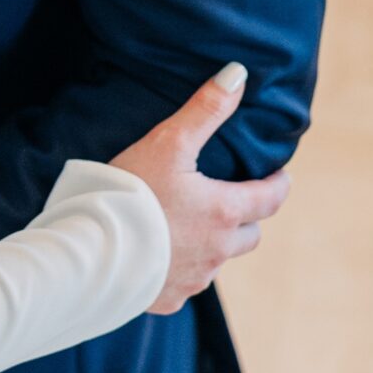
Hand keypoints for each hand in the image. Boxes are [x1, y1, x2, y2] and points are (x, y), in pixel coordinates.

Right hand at [112, 64, 290, 314]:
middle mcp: (217, 251)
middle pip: (250, 236)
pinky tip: (161, 255)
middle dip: (247, 217)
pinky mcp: (168, 298)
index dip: (278, 185)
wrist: (93, 250)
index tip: (280, 176)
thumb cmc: (132, 191)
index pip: (270, 200)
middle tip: (234, 200)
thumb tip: (238, 73)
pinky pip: (186, 283)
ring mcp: (194, 279)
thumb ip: (205, 109)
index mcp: (223, 212)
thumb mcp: (169, 141)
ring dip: (213, 243)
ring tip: (191, 225)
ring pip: (218, 261)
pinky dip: (182, 268)